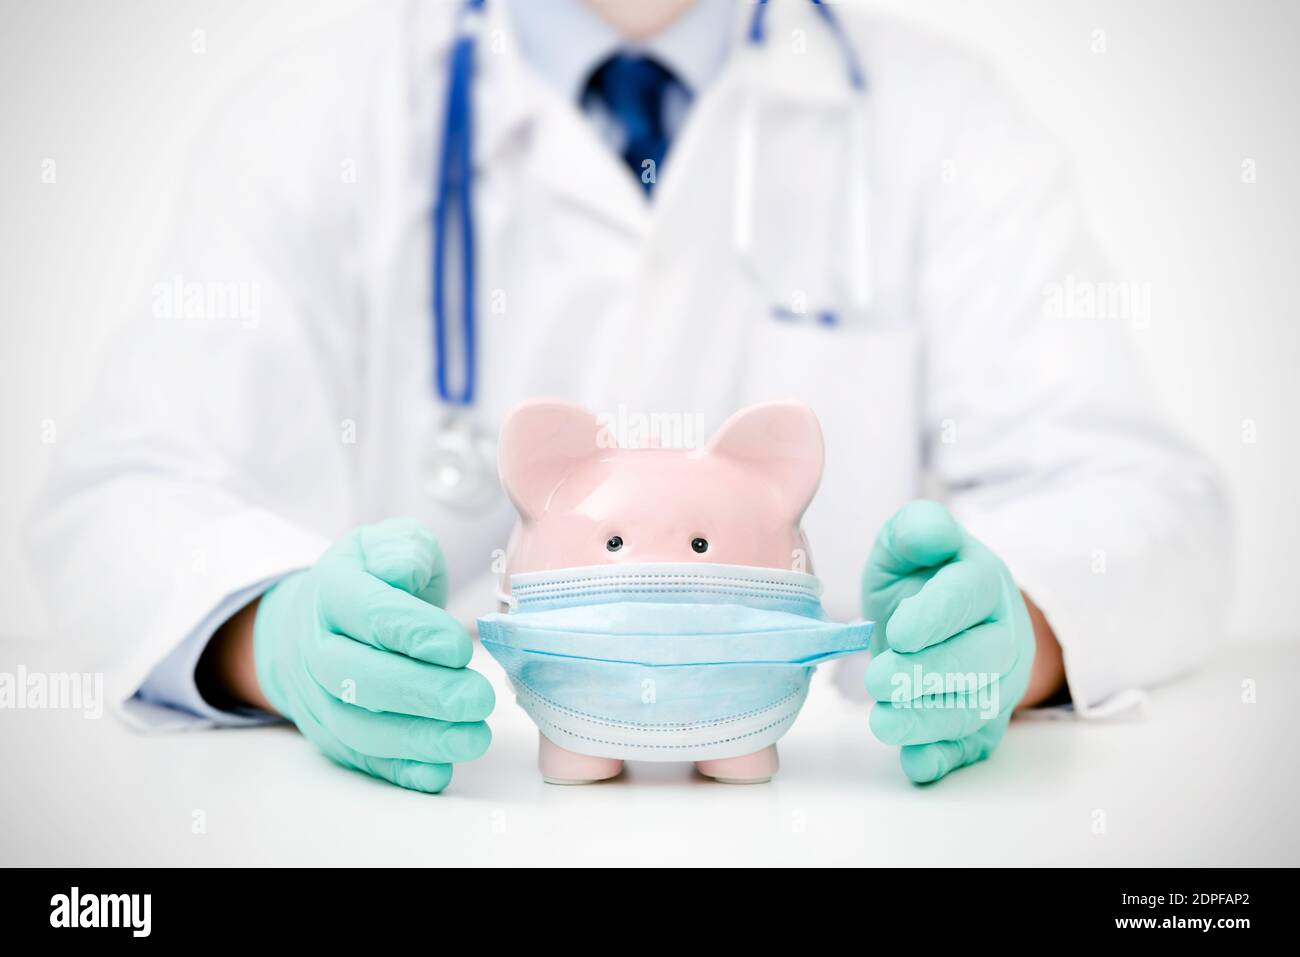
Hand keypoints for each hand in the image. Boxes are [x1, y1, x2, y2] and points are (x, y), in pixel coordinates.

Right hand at [253, 517, 494, 792]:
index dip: (416, 634)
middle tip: (479, 698)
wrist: (316, 625)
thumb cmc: (373, 581)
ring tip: (474, 737)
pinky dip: (401, 772)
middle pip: (361, 679)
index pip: (370, 616)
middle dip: (425, 694)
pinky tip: (441, 770)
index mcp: (333, 592)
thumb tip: (402, 571)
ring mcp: (322, 698)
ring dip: (420, 739)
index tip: (459, 648)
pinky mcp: (335, 737)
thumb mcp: (387, 544)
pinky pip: (364, 761)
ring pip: (361, 728)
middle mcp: (318, 648)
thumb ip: (401, 548)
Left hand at [861, 501, 1034, 783]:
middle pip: (980, 659)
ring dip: (929, 720)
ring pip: (975, 708)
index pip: (969, 596)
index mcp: (982, 582)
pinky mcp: (983, 723)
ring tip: (883, 721)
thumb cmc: (919, 580)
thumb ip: (915, 531)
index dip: (937, 616)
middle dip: (928, 674)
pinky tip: (917, 764)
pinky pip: (972, 748)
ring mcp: (996, 683)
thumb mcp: (907, 546)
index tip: (900, 631)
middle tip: (879, 678)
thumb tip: (927, 531)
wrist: (940, 619)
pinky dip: (946, 760)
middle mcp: (1000, 634)